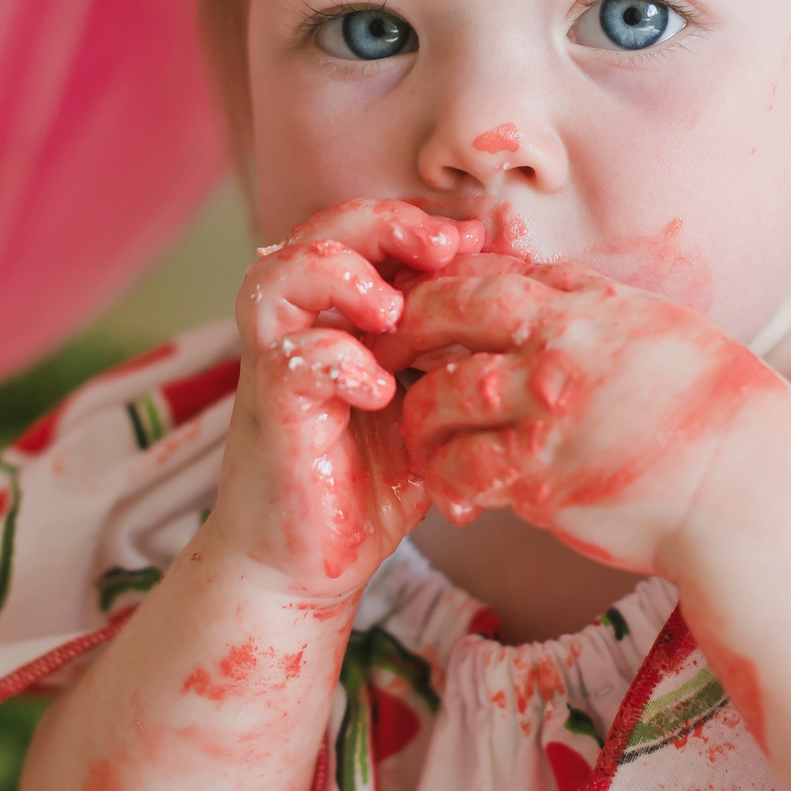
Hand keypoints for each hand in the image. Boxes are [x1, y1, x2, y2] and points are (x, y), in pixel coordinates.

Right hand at [202, 200, 484, 600]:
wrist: (305, 568)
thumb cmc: (371, 484)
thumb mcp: (431, 408)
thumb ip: (458, 351)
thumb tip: (520, 284)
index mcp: (339, 319)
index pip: (366, 233)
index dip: (419, 222)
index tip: (482, 239)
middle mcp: (300, 330)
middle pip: (318, 232)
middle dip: (384, 225)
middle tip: (443, 247)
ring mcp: (277, 368)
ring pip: (277, 278)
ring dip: (340, 276)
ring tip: (391, 311)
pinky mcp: (270, 413)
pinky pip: (290, 362)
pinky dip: (338, 362)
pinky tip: (379, 391)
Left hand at [374, 255, 790, 574]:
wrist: (753, 496)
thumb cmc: (726, 420)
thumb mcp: (669, 338)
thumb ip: (606, 315)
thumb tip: (564, 293)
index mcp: (600, 308)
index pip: (504, 272)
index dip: (455, 280)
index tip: (428, 296)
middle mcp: (568, 348)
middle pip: (457, 310)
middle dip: (410, 322)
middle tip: (380, 342)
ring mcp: (551, 411)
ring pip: (446, 395)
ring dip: (420, 414)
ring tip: (417, 434)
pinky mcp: (543, 477)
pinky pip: (464, 470)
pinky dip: (447, 480)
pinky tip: (453, 496)